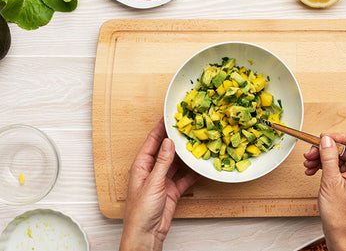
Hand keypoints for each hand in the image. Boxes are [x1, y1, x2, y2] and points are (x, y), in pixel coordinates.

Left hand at [120, 118, 199, 250]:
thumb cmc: (141, 211)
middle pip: (165, 150)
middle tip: (187, 127)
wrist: (146, 234)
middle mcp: (152, 171)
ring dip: (185, 155)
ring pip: (176, 163)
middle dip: (176, 139)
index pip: (152, 141)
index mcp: (141, 166)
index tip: (169, 116)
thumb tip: (168, 142)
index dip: (160, 128)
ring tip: (196, 143)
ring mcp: (162, 181)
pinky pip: (184, 178)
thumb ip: (162, 162)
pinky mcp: (172, 191)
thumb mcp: (153, 183)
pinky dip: (192, 172)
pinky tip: (200, 166)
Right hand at [303, 132, 345, 250]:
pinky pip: (335, 166)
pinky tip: (312, 170)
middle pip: (344, 148)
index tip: (323, 139)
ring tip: (308, 163)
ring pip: (338, 157)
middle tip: (310, 153)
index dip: (338, 136)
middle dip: (325, 149)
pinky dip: (323, 166)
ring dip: (321, 158)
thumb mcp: (330, 181)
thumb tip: (326, 139)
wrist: (340, 232)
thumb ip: (329, 157)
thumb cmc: (340, 214)